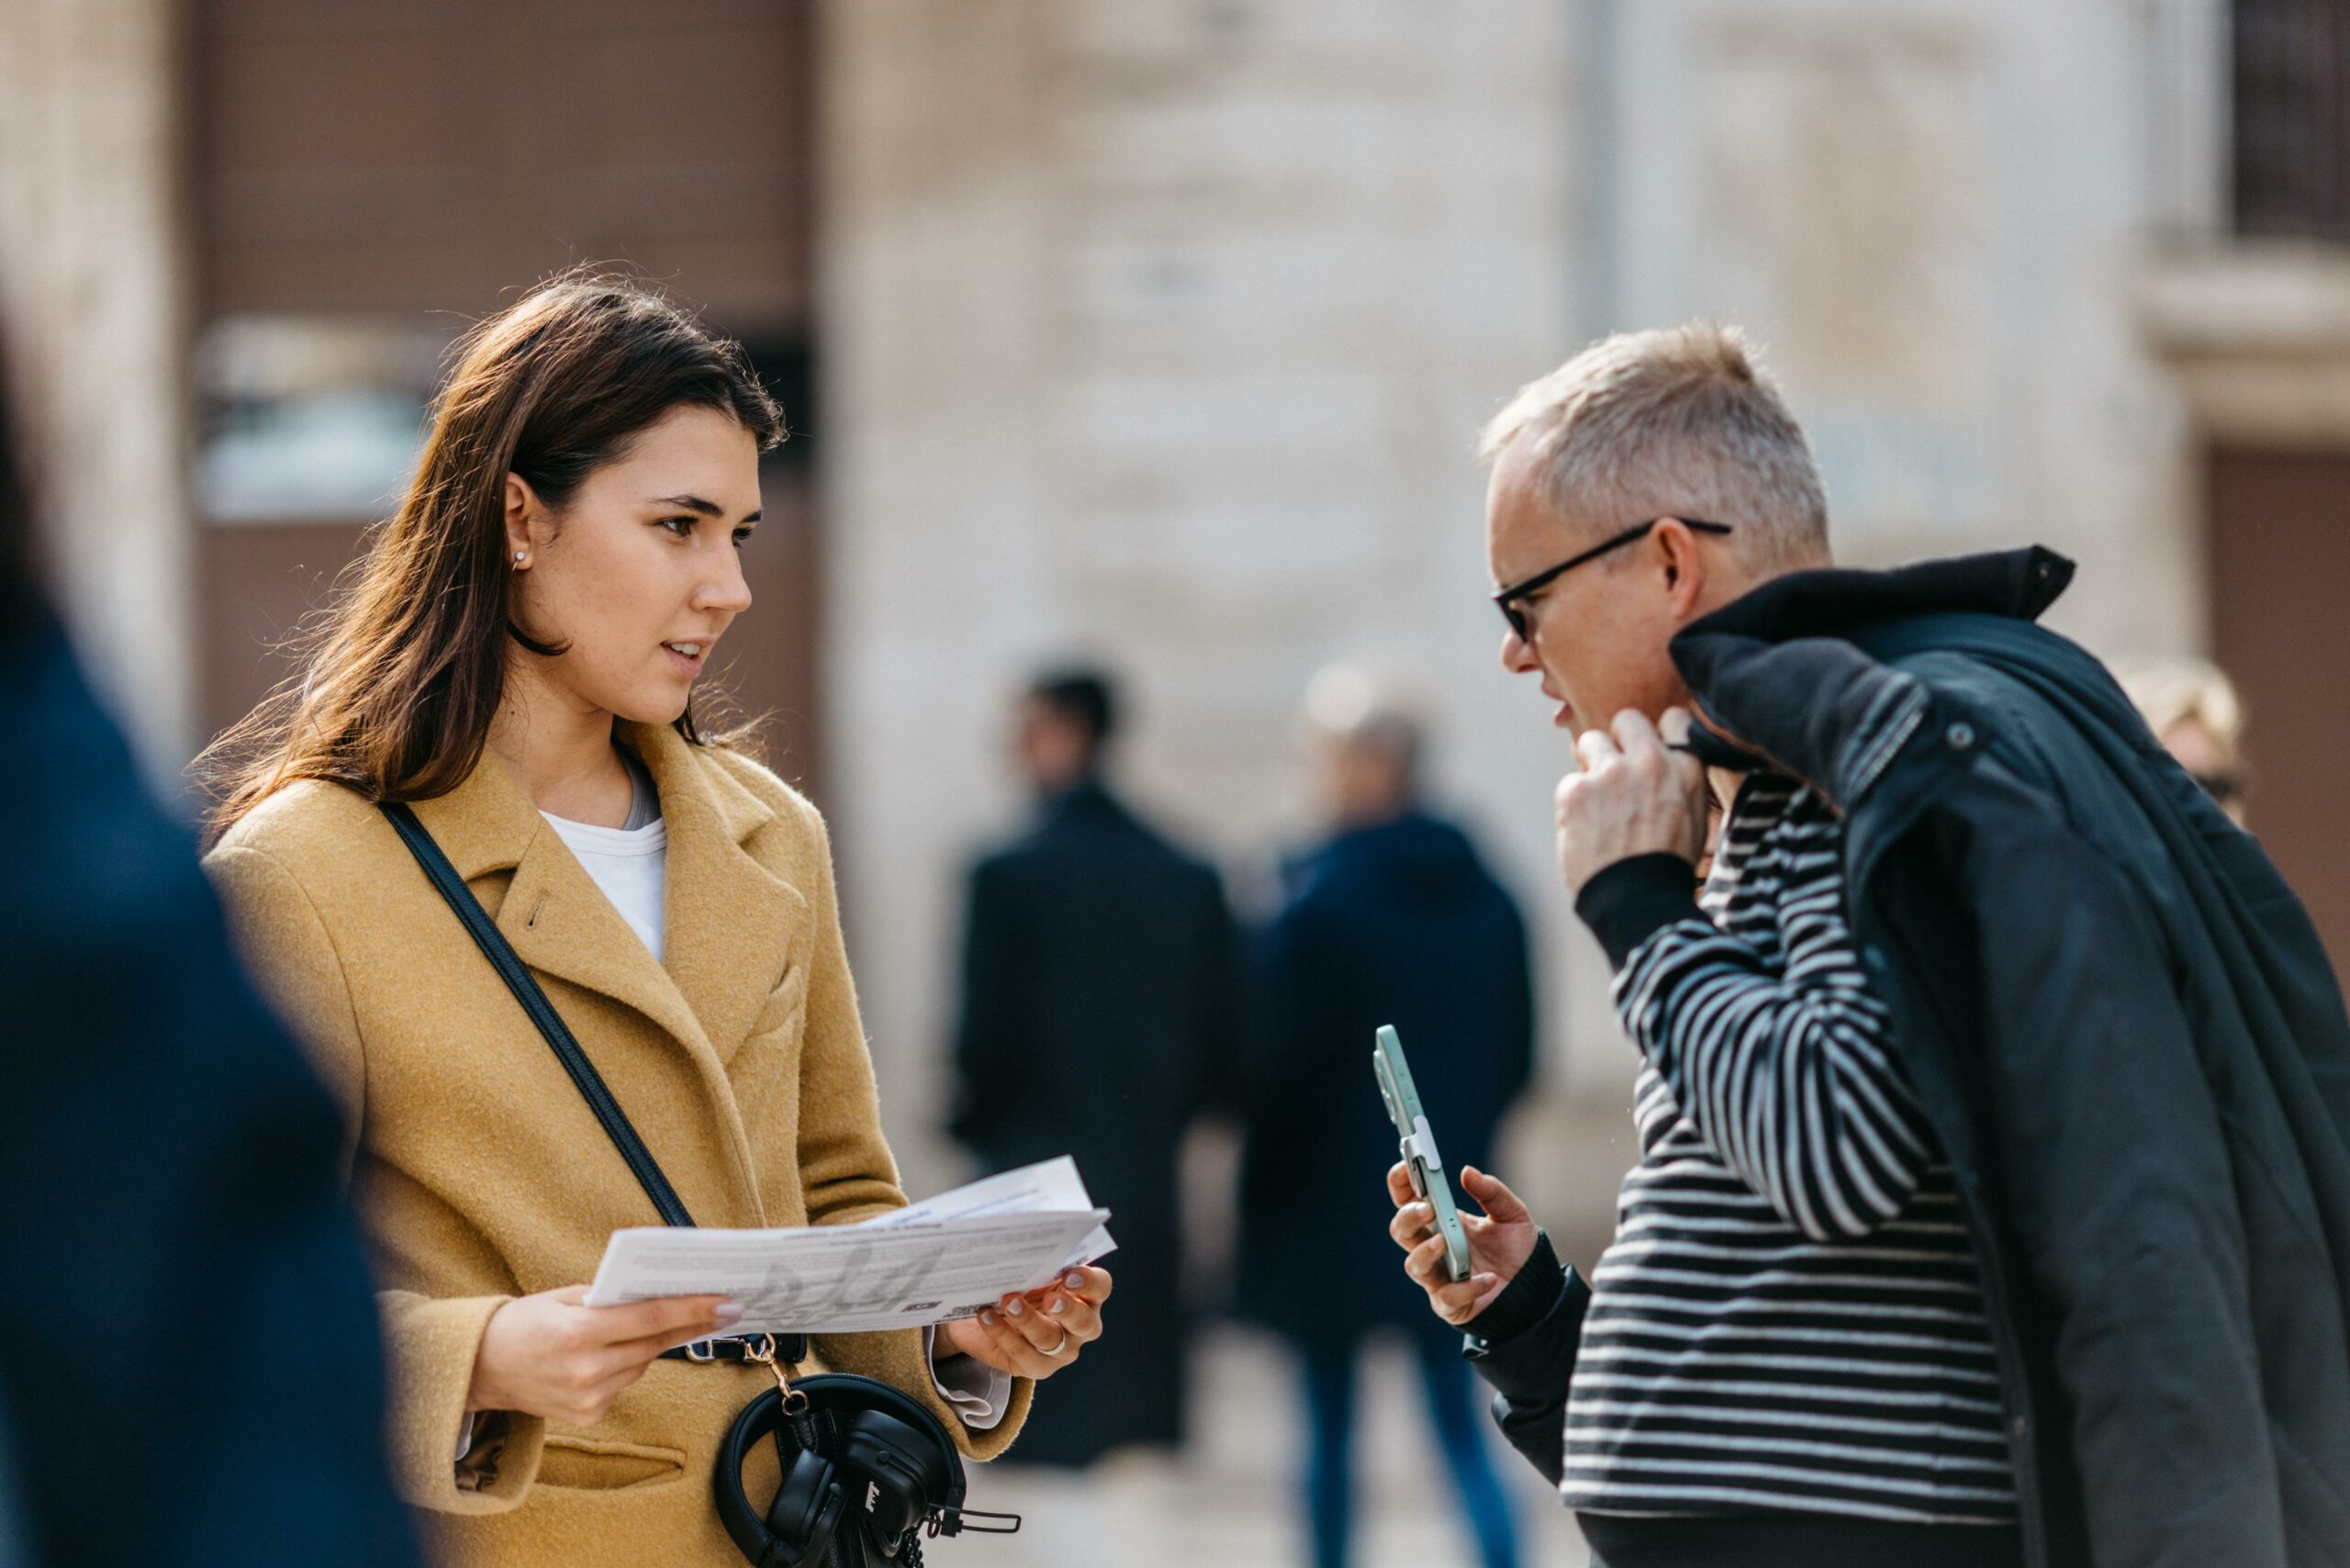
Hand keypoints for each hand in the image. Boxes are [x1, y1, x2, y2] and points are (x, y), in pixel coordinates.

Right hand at [468, 1286, 735, 1425]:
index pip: (650, 1319)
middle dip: (689, 1324)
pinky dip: (625, 1366)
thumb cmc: (524, 1322)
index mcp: (578, 1331)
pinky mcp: (587, 1416)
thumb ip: (610, 1298)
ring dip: (651, 1344)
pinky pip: (623, 1384)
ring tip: (655, 1324)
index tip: (727, 1302)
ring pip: (642, 1365)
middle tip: (721, 1307)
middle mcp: (585, 1369)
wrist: (481, 1368)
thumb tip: (663, 1293)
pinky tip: (610, 1354)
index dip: (693, 1310)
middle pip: (654, 1343)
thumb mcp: (564, 1296)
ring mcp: (587, 1398)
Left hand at [937, 1267, 1110, 1380]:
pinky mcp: (1037, 1367)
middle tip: (1049, 1298)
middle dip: (1068, 1310)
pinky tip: (987, 1315)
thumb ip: (1037, 1263)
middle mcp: (1080, 1326)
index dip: (1089, 1281)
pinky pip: (1021, 1353)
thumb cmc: (1017, 1288)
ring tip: (1009, 1302)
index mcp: (1085, 1295)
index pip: (1100, 1287)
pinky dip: (1002, 1332)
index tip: (1069, 1274)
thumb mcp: (1030, 1272)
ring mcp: (1061, 1350)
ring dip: (1029, 1320)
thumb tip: (1025, 1242)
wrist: (984, 1316)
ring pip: (1050, 1339)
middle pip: (1085, 1321)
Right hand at [1388, 1163, 1538, 1326]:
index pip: (1408, 1199)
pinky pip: (1448, 1297)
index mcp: (1441, 1220)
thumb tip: (1467, 1172)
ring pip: (1414, 1265)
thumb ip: (1491, 1191)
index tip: (1406, 1165)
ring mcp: (1439, 1276)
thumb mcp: (1511, 1213)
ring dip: (1425, 1253)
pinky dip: (1466, 1287)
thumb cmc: (1516, 1249)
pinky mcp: (1451, 1304)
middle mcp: (1434, 1247)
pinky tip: (1488, 1278)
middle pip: (1401, 1230)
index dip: (1400, 1182)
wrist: (1534, 1288)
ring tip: (1444, 1242)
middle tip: (1427, 1209)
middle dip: (1408, 1217)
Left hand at [1554, 707, 1707, 897]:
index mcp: (1685, 769)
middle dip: (1618, 739)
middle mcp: (1650, 761)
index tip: (1647, 750)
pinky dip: (1573, 804)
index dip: (1657, 734)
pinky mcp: (1576, 789)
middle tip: (1614, 770)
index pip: (1674, 719)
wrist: (1636, 901)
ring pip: (1590, 741)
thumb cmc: (1665, 868)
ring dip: (1590, 764)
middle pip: (1627, 719)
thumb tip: (1666, 762)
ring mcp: (1611, 772)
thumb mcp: (1694, 819)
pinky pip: (1570, 782)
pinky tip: (1585, 831)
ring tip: (1597, 802)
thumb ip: (1681, 782)